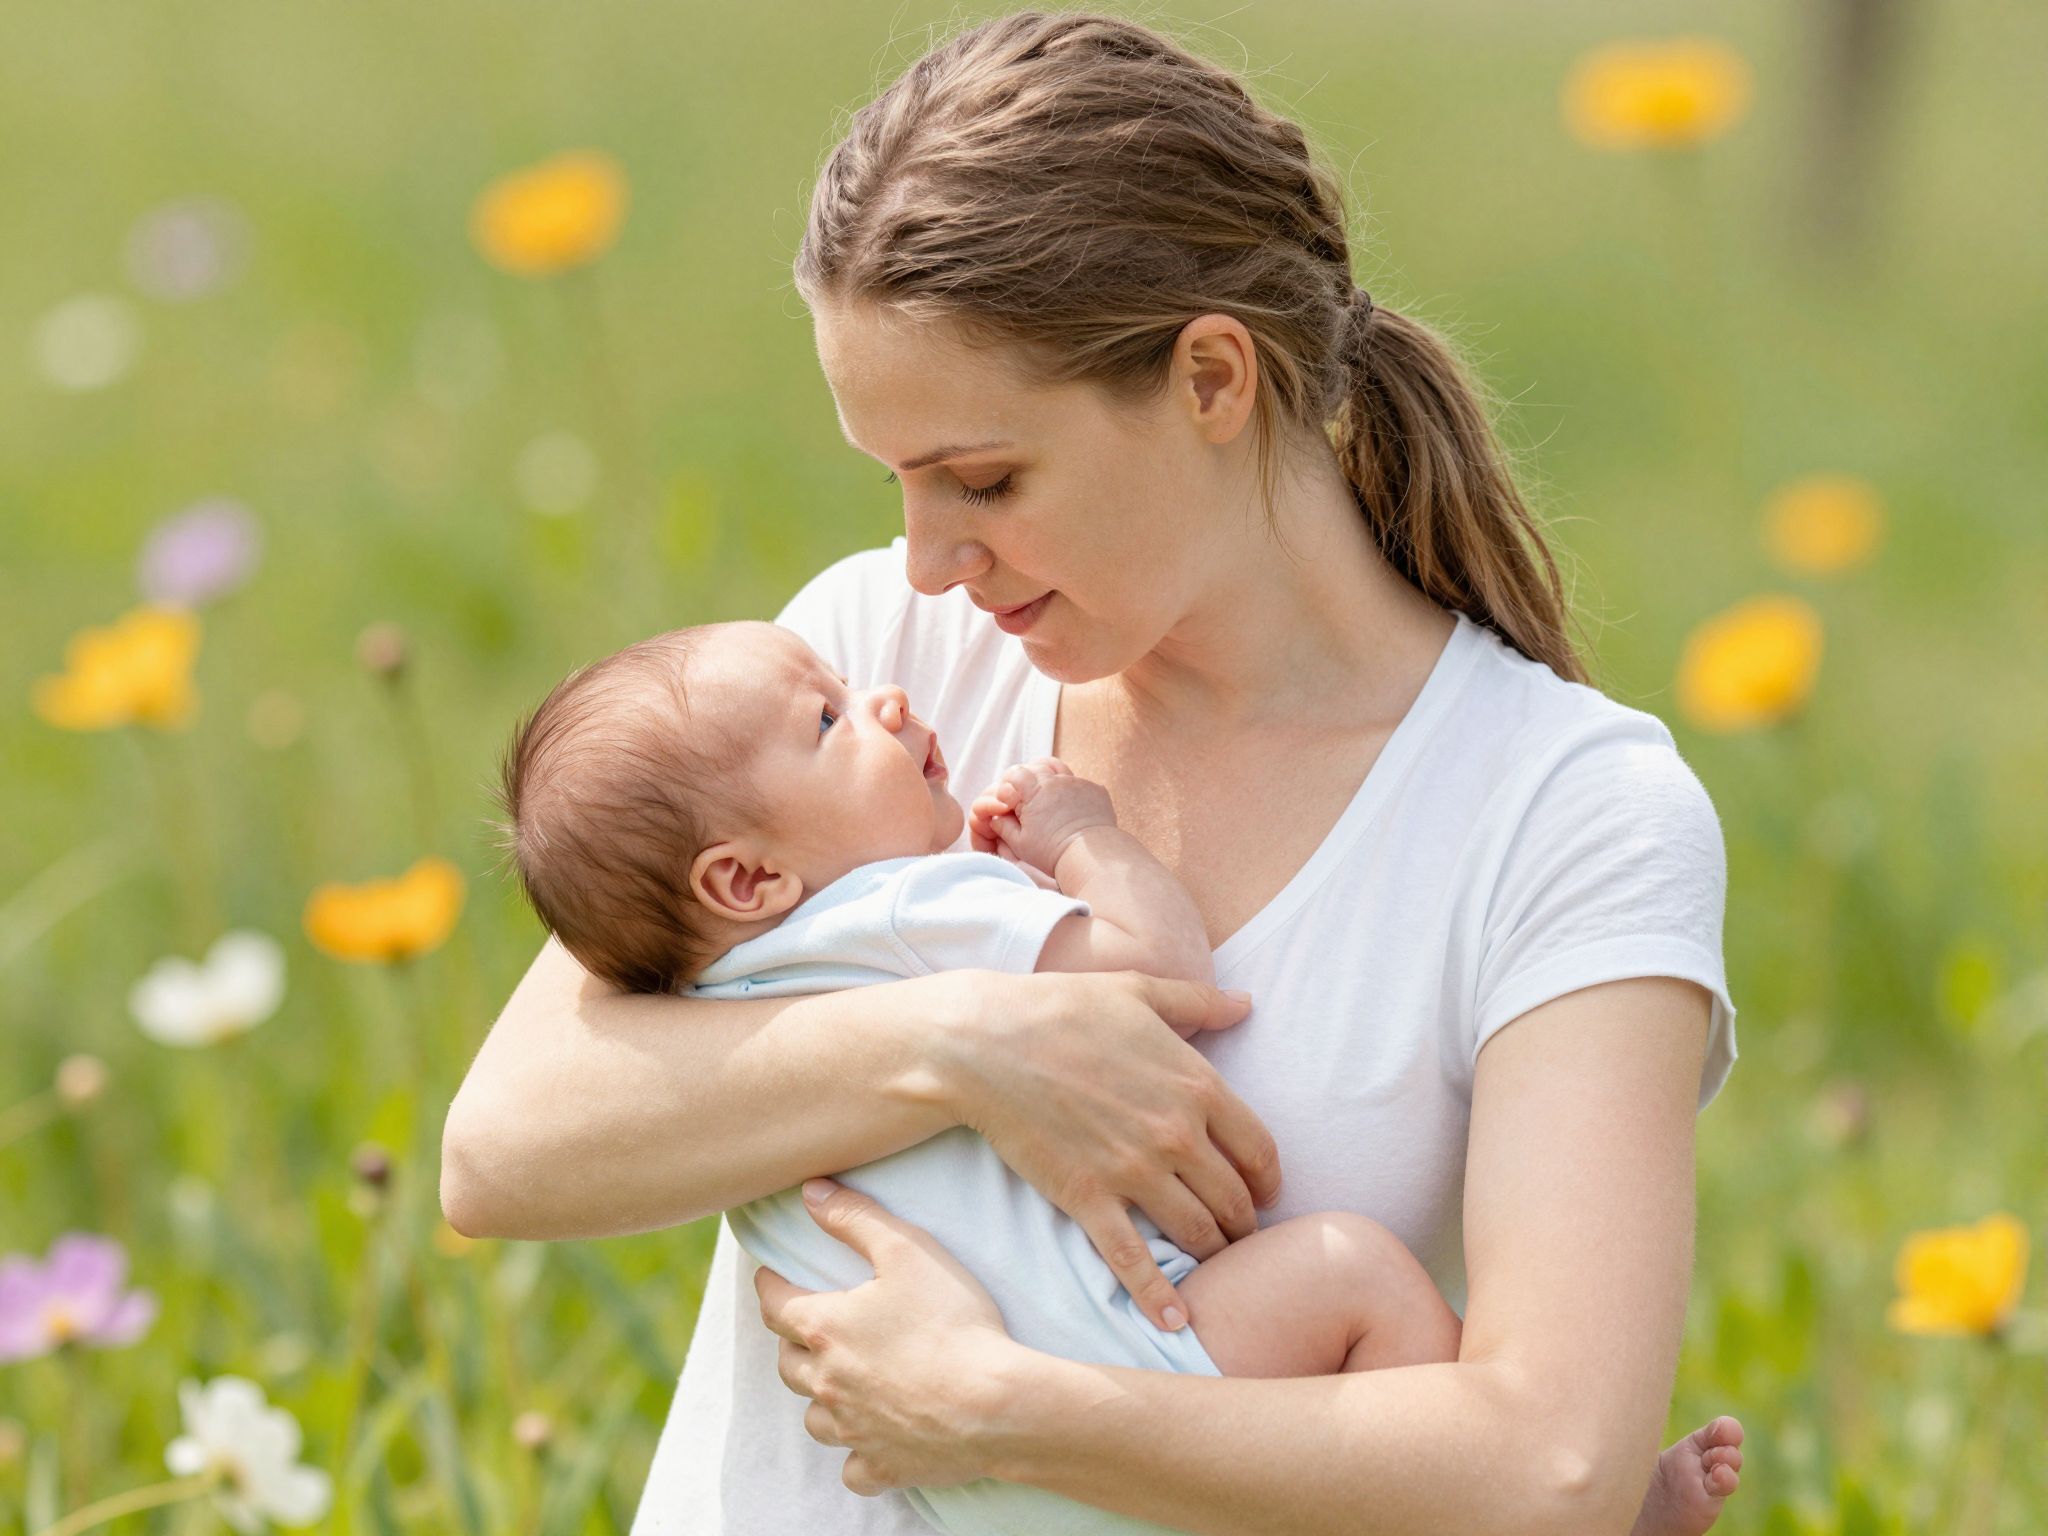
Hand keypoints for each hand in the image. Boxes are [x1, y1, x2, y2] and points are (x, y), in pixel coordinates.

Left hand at [754, 1179, 1028, 1495]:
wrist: (995, 1404)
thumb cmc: (952, 1322)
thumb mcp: (907, 1250)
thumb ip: (856, 1218)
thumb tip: (811, 1192)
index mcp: (824, 1329)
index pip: (775, 1304)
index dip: (770, 1286)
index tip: (770, 1277)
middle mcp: (826, 1384)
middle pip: (787, 1363)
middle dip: (792, 1341)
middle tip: (808, 1326)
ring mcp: (853, 1430)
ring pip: (814, 1417)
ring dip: (818, 1397)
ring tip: (836, 1383)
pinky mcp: (884, 1465)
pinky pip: (854, 1467)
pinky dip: (856, 1453)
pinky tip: (869, 1440)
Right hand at [930, 969, 1279, 1332]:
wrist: (984, 1042)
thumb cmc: (1061, 1007)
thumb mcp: (1138, 990)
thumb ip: (1199, 1001)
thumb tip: (1246, 1001)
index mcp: (1196, 1083)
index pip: (1259, 1150)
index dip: (1268, 1181)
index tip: (1264, 1194)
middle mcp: (1176, 1134)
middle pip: (1234, 1200)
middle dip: (1244, 1225)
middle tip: (1240, 1237)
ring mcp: (1133, 1171)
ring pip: (1196, 1234)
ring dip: (1213, 1256)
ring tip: (1212, 1266)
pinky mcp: (1088, 1199)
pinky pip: (1133, 1260)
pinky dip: (1157, 1298)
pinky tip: (1174, 1323)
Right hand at [968, 757, 1113, 874]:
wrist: (1090, 857)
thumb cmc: (1052, 852)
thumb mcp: (1019, 843)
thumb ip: (1003, 825)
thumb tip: (996, 816)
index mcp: (1035, 791)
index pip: (1016, 773)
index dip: (1010, 783)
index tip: (1011, 799)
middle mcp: (1056, 781)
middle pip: (1037, 767)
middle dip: (1029, 779)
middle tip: (1028, 799)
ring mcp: (1078, 783)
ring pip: (1059, 770)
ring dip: (1050, 779)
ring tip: (1047, 798)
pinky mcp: (1095, 790)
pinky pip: (1079, 783)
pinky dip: (1071, 791)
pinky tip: (1070, 808)